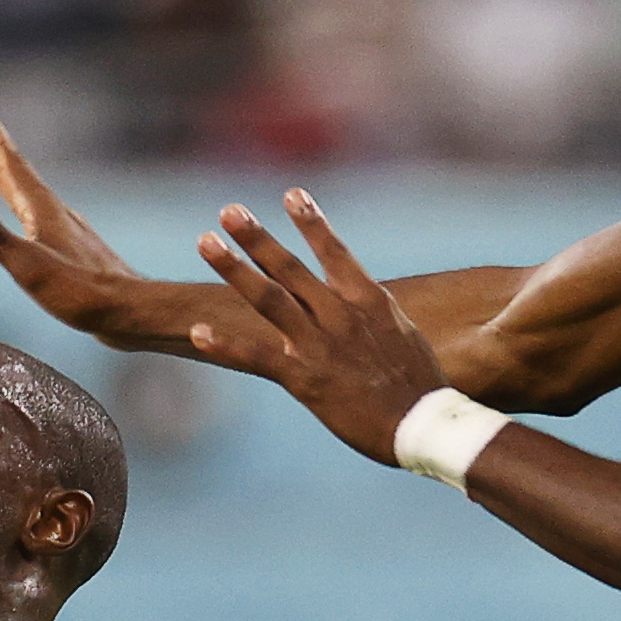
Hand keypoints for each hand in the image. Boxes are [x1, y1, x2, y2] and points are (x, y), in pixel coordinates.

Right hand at [0, 113, 214, 357]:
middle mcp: (58, 216)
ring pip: (35, 198)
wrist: (130, 313)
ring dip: (16, 181)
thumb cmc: (79, 293)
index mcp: (43, 213)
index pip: (14, 171)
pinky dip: (32, 210)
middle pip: (23, 179)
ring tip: (4, 172)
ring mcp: (71, 234)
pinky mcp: (80, 255)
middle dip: (1, 155)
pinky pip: (46, 221)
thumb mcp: (28, 266)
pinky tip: (37, 223)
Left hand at [191, 190, 444, 466]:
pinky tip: (197, 332)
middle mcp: (340, 314)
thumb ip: (373, 313)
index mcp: (368, 300)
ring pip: (269, 298)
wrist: (423, 425)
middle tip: (229, 211)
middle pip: (290, 267)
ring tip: (205, 242)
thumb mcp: (402, 334)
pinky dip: (226, 345)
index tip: (292, 194)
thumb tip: (364, 300)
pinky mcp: (304, 378)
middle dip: (257, 237)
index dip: (312, 222)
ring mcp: (319, 344)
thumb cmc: (419, 385)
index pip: (334, 251)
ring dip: (234, 269)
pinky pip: (257, 357)